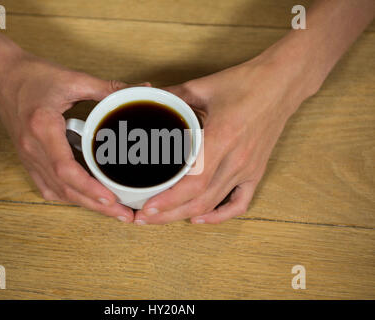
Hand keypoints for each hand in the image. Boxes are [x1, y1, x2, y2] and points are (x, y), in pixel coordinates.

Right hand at [0, 51, 147, 221]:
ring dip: (85, 204)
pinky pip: (47, 186)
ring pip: (57, 191)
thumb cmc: (33, 76)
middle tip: (124, 215)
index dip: (89, 188)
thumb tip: (141, 91)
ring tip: (112, 211)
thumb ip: (107, 88)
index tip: (111, 199)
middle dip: (95, 206)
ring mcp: (28, 157)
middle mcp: (33, 148)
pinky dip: (67, 196)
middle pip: (64, 188)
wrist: (2, 76)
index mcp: (43, 128)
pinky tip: (83, 199)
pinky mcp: (28, 158)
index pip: (64, 168)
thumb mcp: (73, 79)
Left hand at [134, 57, 309, 224]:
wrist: (281, 83)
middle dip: (168, 214)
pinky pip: (240, 203)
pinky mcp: (257, 172)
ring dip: (186, 215)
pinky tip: (200, 218)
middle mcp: (237, 159)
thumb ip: (171, 96)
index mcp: (222, 138)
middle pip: (200, 201)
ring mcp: (249, 169)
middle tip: (144, 217)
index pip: (194, 182)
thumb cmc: (245, 82)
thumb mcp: (203, 86)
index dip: (168, 200)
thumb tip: (146, 100)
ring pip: (214, 204)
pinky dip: (220, 215)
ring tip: (162, 219)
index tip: (147, 208)